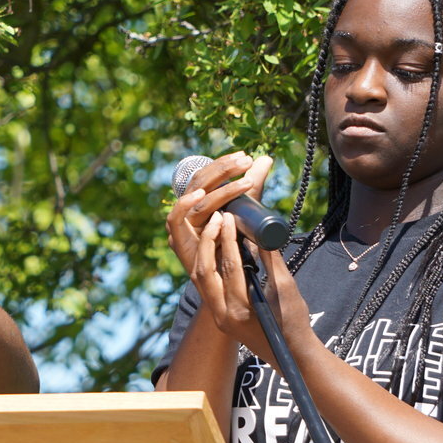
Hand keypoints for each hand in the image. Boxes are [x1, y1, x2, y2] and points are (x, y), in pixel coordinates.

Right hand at [166, 152, 273, 272]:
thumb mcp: (245, 214)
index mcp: (201, 202)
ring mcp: (182, 225)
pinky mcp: (178, 241)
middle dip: (224, 169)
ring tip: (246, 182)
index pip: (207, 174)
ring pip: (196, 198)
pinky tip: (201, 194)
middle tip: (246, 161)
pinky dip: (183, 204)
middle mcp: (189, 211)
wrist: (233, 286)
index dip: (224, 163)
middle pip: (201, 181)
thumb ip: (253, 188)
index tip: (246, 157)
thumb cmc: (238, 249)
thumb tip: (266, 158)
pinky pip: (175, 218)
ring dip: (220, 187)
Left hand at [190, 211, 311, 364]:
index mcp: (241, 309)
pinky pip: (206, 286)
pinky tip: (215, 248)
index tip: (229, 217)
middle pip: (203, 272)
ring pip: (200, 279)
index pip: (229, 266)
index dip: (227, 238)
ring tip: (215, 229)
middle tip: (217, 219)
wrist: (291, 355)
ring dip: (204, 252)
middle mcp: (223, 315)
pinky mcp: (218, 316)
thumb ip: (271, 259)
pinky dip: (208, 265)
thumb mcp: (286, 288)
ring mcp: (218, 318)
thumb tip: (258, 233)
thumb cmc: (294, 322)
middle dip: (208, 242)